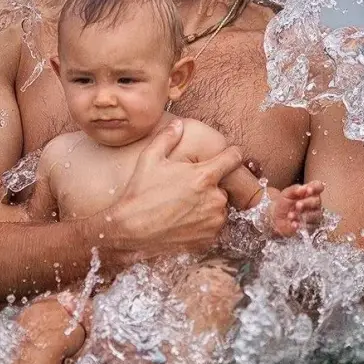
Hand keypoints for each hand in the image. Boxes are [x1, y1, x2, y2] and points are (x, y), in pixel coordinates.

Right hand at [112, 120, 242, 260]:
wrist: (130, 231)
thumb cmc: (140, 193)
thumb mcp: (150, 159)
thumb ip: (168, 138)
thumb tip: (179, 125)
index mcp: (204, 175)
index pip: (233, 158)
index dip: (232, 154)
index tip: (230, 155)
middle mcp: (214, 198)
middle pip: (223, 185)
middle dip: (210, 185)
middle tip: (188, 188)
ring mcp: (213, 220)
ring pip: (219, 207)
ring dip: (208, 205)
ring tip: (183, 206)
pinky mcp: (209, 239)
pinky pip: (213, 227)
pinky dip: (204, 224)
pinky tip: (183, 221)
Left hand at [271, 181, 323, 236]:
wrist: (275, 217)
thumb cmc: (283, 202)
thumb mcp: (286, 194)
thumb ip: (294, 189)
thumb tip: (303, 188)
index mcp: (310, 192)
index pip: (319, 187)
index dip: (316, 188)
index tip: (308, 190)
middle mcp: (314, 204)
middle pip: (318, 202)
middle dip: (307, 203)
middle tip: (297, 205)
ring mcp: (314, 216)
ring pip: (316, 215)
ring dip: (303, 215)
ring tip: (290, 216)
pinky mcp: (310, 227)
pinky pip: (310, 227)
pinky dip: (300, 225)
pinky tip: (293, 224)